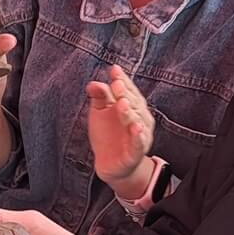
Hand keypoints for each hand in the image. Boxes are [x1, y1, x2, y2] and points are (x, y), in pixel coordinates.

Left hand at [86, 65, 154, 195]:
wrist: (111, 164)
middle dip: (125, 93)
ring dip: (130, 112)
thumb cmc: (108, 135)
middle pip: (134, 103)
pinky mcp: (136, 152)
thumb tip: (93, 83)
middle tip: (116, 84)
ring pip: (137, 121)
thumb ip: (99, 97)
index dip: (122, 79)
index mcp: (131, 106)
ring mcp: (140, 135)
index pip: (128, 90)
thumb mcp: (99, 113)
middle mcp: (140, 118)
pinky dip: (138, 135)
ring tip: (122, 103)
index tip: (114, 69)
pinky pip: (139, 142)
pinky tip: (135, 127)